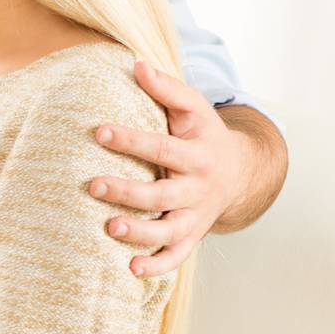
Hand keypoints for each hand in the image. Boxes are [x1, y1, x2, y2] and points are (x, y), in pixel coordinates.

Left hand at [89, 61, 247, 276]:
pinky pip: (177, 258)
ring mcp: (196, 217)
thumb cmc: (204, 134)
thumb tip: (137, 64)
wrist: (240, 171)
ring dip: (140, 234)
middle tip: (94, 186)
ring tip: (109, 229)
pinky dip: (157, 267)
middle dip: (129, 193)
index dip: (132, 140)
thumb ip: (168, 88)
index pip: (162, 148)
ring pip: (170, 232)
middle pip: (163, 195)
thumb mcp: (194, 108)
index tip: (99, 131)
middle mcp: (199, 190)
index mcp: (198, 155)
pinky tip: (130, 269)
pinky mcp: (192, 237)